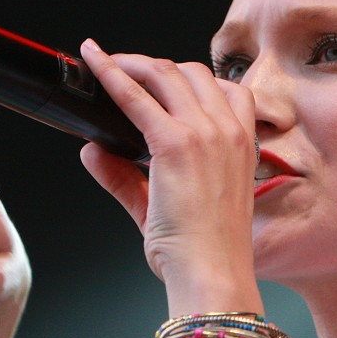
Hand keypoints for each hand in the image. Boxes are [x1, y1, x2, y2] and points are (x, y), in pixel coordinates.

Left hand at [77, 39, 259, 311]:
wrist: (214, 274)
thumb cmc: (205, 252)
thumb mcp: (167, 207)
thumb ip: (126, 177)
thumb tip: (92, 150)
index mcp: (243, 145)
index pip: (227, 90)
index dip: (192, 77)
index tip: (164, 75)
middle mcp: (229, 131)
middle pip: (193, 72)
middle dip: (157, 65)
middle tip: (125, 69)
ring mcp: (205, 133)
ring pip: (165, 74)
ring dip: (133, 63)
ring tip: (108, 64)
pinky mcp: (175, 144)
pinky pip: (135, 96)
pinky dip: (111, 74)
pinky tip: (94, 63)